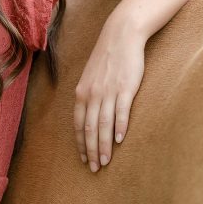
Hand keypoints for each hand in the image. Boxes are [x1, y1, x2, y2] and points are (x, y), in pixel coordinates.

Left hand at [73, 15, 145, 171]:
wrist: (121, 35)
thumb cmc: (108, 58)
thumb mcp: (91, 77)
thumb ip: (89, 95)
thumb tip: (88, 114)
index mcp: (82, 93)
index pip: (78, 125)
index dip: (80, 144)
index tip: (83, 159)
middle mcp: (91, 94)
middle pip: (89, 129)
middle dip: (90, 151)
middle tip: (94, 168)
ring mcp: (108, 91)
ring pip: (103, 124)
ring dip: (103, 145)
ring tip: (105, 162)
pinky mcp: (125, 88)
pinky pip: (120, 111)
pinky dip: (119, 127)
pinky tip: (120, 140)